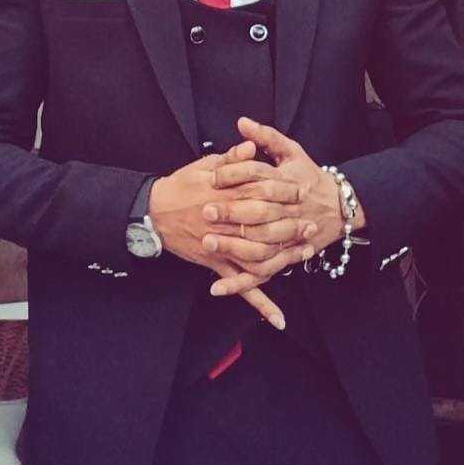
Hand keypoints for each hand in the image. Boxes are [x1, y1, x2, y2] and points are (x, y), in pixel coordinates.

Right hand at [149, 141, 315, 328]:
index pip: (262, 194)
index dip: (284, 192)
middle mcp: (225, 223)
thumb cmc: (180, 186)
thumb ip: (230, 158)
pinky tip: (277, 318)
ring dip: (283, 257)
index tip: (301, 190)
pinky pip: (240, 286)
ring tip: (304, 254)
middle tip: (310, 225)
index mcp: (225, 195)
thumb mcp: (204, 165)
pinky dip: (260, 303)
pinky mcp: (216, 264)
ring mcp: (221, 247)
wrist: (153, 212)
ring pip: (258, 256)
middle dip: (290, 226)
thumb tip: (252, 146)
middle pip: (265, 227)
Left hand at [204, 117, 365, 298]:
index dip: (236, 176)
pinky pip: (263, 273)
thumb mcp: (292, 152)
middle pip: (260, 213)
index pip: (260, 177)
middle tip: (205, 211)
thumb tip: (241, 122)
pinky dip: (240, 284)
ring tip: (208, 244)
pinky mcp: (286, 258)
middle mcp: (289, 211)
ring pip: (261, 247)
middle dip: (232, 213)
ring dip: (234, 248)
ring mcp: (288, 237)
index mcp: (288, 183)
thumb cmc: (311, 177)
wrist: (340, 207)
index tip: (213, 176)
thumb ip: (266, 137)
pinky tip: (217, 288)